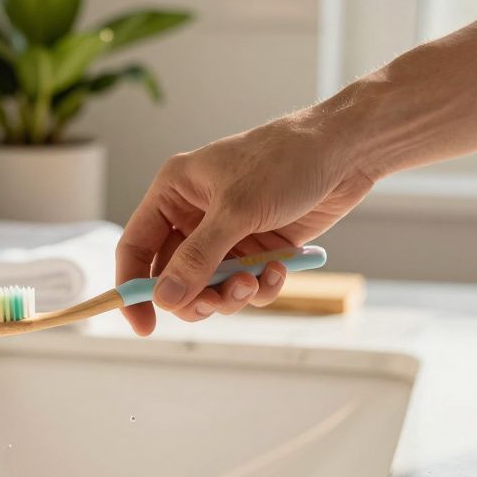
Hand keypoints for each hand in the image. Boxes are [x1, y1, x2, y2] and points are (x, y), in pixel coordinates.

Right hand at [116, 111, 373, 334]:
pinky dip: (261, 287)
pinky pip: (246, 285)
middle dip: (196, 296)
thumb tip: (164, 298)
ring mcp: (227, 234)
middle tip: (217, 303)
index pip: (136, 247)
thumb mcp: (237, 210)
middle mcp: (195, 215)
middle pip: (173, 277)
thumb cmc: (284, 161)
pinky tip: (279, 271)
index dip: (132, 287)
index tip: (143, 325)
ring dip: (232, 295)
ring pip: (211, 287)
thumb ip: (199, 258)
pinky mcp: (257, 248)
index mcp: (174, 193)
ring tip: (256, 282)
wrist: (343, 152)